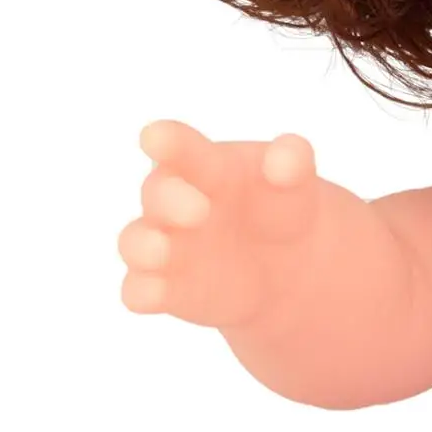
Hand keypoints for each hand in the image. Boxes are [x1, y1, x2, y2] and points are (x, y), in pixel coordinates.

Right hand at [116, 119, 323, 330]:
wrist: (288, 264)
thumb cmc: (279, 205)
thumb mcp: (296, 181)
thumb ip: (292, 161)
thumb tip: (285, 158)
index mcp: (203, 165)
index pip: (180, 146)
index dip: (167, 140)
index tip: (155, 136)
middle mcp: (174, 202)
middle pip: (158, 194)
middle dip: (171, 199)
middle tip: (198, 209)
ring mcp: (165, 245)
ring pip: (135, 241)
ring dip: (144, 246)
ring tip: (161, 250)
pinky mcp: (165, 289)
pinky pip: (138, 290)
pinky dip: (141, 292)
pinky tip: (153, 295)